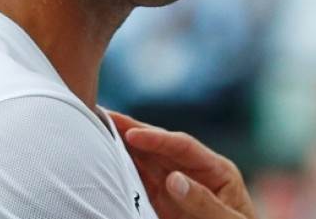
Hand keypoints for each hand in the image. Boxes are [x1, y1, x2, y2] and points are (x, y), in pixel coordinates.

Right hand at [108, 112, 258, 218]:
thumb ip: (204, 201)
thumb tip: (174, 180)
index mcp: (217, 169)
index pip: (184, 146)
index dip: (157, 139)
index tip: (132, 134)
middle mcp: (194, 171)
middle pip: (160, 147)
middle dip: (133, 130)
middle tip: (104, 114)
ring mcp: (177, 185)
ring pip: (146, 160)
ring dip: (123, 145)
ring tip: (98, 128)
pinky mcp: (163, 201)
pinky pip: (140, 181)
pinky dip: (122, 169)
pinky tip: (106, 158)